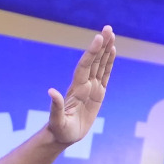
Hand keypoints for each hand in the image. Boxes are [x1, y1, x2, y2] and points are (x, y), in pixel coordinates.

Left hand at [45, 26, 115, 146]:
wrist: (62, 135)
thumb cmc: (59, 130)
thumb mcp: (57, 121)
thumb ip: (55, 107)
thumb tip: (51, 91)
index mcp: (76, 89)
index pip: (85, 66)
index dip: (92, 52)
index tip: (98, 38)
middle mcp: (83, 84)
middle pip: (94, 60)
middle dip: (101, 45)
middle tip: (108, 28)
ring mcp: (91, 88)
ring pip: (100, 64)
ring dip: (105, 49)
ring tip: (111, 34)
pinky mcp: (98, 94)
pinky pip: (105, 75)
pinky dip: (109, 63)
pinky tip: (112, 51)